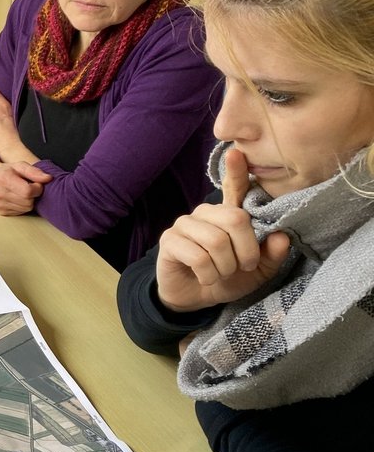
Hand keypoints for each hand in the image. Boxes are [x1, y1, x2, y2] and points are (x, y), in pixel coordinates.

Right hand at [0, 157, 51, 215]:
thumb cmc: (6, 171)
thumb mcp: (20, 166)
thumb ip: (34, 171)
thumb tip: (48, 178)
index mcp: (4, 179)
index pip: (28, 192)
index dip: (37, 188)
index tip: (35, 183)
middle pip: (28, 202)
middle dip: (33, 195)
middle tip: (28, 187)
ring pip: (26, 208)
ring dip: (28, 201)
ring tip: (22, 192)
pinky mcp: (1, 211)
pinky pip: (21, 212)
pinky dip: (22, 205)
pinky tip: (17, 197)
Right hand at [156, 149, 290, 311]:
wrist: (196, 299)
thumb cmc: (227, 279)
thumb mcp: (258, 271)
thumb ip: (271, 255)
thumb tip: (281, 237)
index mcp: (228, 215)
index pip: (234, 188)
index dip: (236, 171)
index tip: (236, 152)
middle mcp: (205, 213)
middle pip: (234, 219)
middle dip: (245, 250)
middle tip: (243, 266)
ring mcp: (185, 225)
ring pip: (216, 241)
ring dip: (225, 267)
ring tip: (221, 274)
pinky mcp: (170, 241)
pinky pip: (198, 256)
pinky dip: (209, 274)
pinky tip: (206, 277)